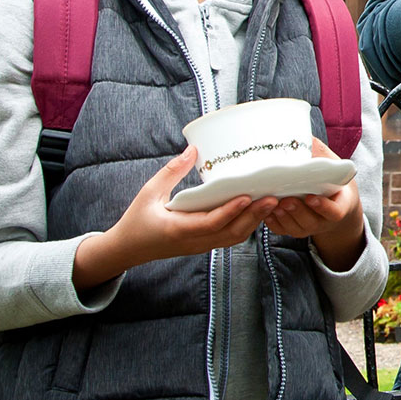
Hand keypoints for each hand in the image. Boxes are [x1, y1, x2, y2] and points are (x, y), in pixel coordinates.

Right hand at [74, 147, 278, 288]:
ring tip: (271, 202)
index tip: (247, 197)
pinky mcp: (203, 245)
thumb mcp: (148, 192)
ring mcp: (200, 246)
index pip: (211, 223)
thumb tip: (192, 150)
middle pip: (231, 233)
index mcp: (178, 229)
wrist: (128, 249)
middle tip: (273, 197)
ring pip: (233, 237)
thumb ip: (171, 172)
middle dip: (254, 216)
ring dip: (253, 221)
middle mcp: (194, 241)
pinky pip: (229, 237)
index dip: (230, 211)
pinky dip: (245, 225)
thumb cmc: (136, 220)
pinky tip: (256, 210)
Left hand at [264, 138, 366, 269]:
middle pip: (311, 222)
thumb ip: (320, 153)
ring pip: (296, 228)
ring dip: (284, 217)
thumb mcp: (333, 166)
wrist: (334, 202)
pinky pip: (283, 230)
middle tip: (286, 200)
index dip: (323, 207)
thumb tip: (303, 133)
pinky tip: (267, 213)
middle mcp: (324, 220)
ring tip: (274, 204)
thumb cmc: (332, 181)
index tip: (311, 197)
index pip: (334, 212)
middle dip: (297, 211)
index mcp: (339, 206)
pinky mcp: (295, 229)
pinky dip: (274, 223)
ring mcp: (309, 227)